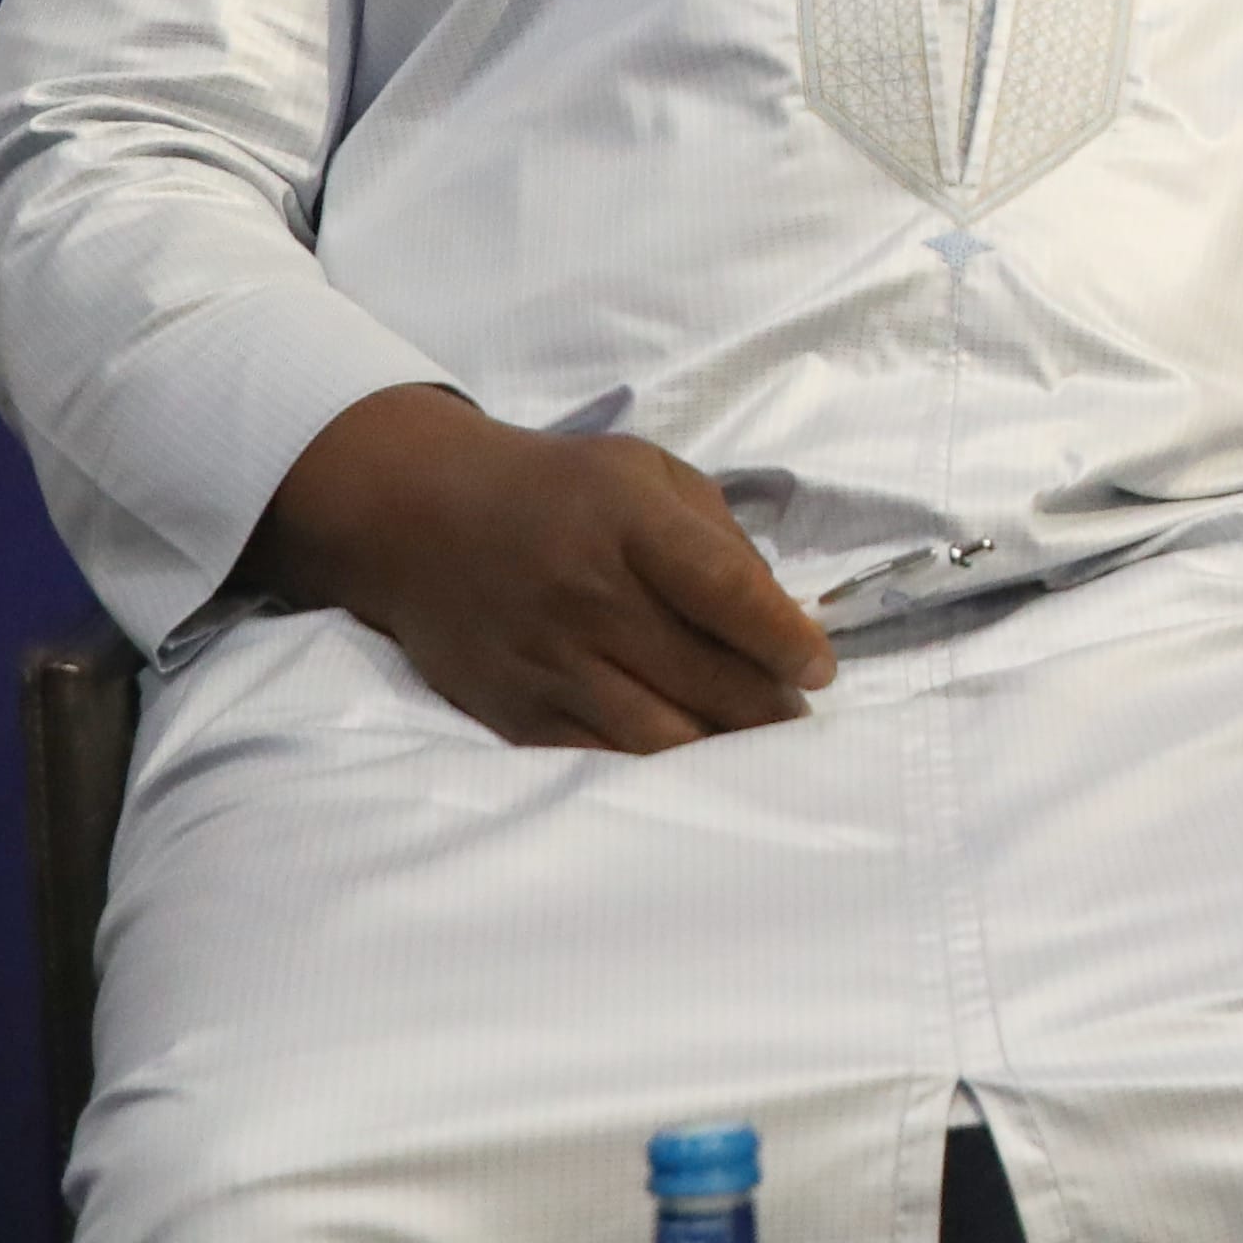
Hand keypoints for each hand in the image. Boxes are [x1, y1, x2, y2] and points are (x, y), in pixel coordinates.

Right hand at [244, 383, 836, 754]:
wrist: (422, 517)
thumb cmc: (561, 490)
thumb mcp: (650, 474)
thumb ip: (719, 536)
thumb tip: (780, 614)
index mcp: (630, 524)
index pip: (727, 591)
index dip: (784, 637)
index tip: (820, 668)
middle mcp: (588, 597)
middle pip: (703, 676)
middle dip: (768, 705)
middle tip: (797, 712)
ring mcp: (547, 661)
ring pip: (657, 736)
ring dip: (720, 747)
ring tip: (754, 743)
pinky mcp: (513, 711)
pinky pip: (599, 759)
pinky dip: (653, 768)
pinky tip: (687, 759)